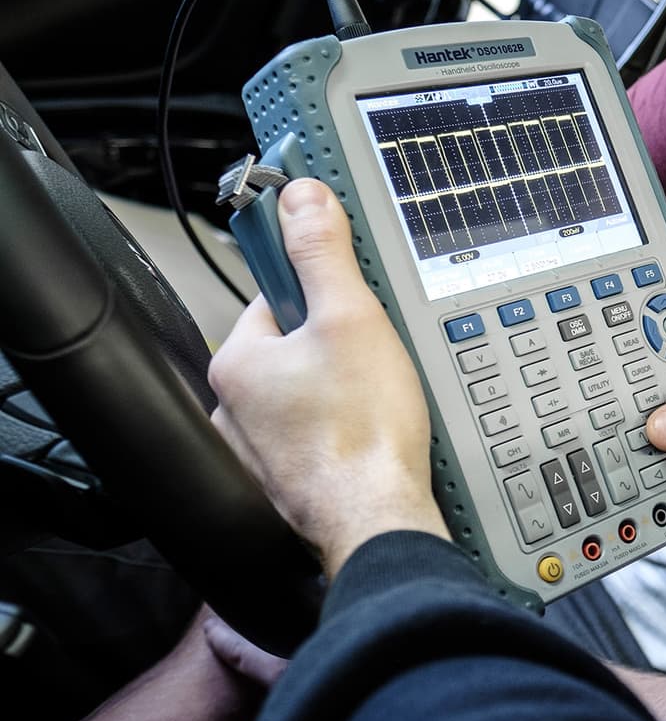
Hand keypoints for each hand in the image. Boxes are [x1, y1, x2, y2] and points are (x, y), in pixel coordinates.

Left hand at [207, 178, 446, 575]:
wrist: (377, 521)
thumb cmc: (362, 433)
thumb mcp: (352, 317)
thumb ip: (322, 253)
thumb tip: (301, 199)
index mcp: (237, 363)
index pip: (277, 298)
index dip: (323, 293)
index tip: (349, 298)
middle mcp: (232, 410)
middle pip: (294, 350)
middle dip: (337, 350)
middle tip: (376, 360)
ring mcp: (255, 453)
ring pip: (303, 398)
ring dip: (338, 394)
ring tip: (377, 404)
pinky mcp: (282, 484)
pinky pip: (311, 439)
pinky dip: (338, 435)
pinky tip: (369, 437)